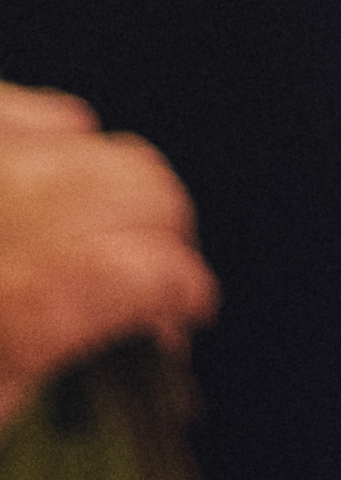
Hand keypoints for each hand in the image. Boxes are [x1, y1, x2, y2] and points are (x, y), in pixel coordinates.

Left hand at [0, 84, 216, 428]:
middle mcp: (21, 210)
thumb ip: (58, 363)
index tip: (183, 315)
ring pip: (117, 151)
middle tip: (146, 290)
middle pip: (152, 199)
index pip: (161, 272)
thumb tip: (131, 337)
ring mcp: (8, 159)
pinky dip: (70, 144)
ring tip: (104, 237)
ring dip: (125, 198)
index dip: (184, 295)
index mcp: (29, 301)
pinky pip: (62, 116)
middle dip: (166, 245)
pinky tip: (52, 181)